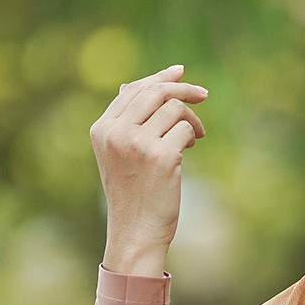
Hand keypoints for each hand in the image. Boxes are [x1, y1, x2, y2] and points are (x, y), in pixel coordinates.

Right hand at [90, 63, 208, 276]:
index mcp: (101, 129)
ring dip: (191, 119)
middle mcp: (116, 133)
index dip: (159, 78)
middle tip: (203, 95)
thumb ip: (124, 121)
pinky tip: (189, 149)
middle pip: (156, 91)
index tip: (180, 72)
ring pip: (174, 108)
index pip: (133, 89)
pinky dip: (192, 136)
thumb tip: (131, 84)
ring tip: (194, 137)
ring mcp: (138, 144)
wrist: (135, 232)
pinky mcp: (161, 156)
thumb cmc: (131, 193)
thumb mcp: (117, 154)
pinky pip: (186, 128)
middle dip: (183, 89)